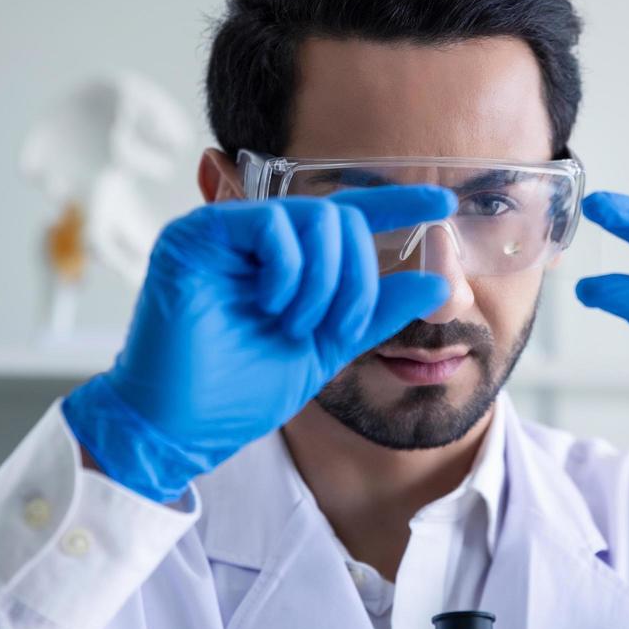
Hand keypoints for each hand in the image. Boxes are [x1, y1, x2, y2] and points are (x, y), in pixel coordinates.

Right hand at [64, 186, 455, 501]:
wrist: (181, 427)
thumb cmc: (241, 391)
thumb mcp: (327, 348)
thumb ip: (375, 312)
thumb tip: (436, 282)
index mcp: (289, 261)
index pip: (351, 216)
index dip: (399, 204)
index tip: (447, 202)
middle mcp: (258, 239)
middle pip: (340, 219)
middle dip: (354, 279)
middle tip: (333, 328)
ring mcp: (225, 234)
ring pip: (313, 217)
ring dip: (323, 282)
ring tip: (296, 325)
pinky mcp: (194, 237)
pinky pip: (269, 223)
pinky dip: (288, 270)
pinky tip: (273, 306)